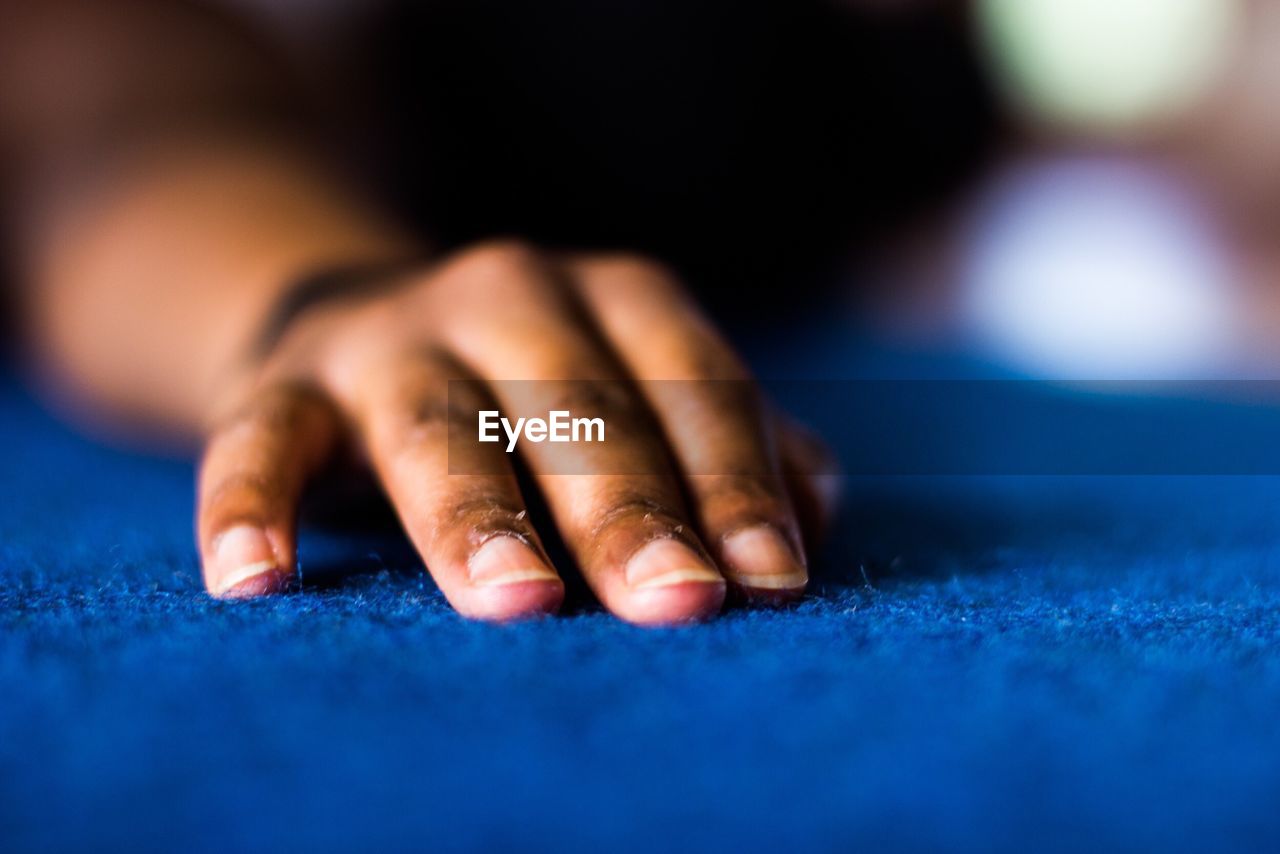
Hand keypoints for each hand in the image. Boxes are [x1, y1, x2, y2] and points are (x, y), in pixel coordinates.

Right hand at [197, 241, 836, 623]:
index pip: (692, 384)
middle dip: (628, 506)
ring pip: (436, 425)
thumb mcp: (639, 388)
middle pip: (575, 405)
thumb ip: (726, 443)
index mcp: (615, 299)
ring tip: (516, 600)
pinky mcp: (284, 384)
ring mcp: (390, 338)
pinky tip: (255, 581)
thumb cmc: (542, 387)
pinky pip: (261, 442)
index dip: (733, 480)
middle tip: (676, 601)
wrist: (368, 323)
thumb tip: (813, 517)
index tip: (768, 582)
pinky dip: (249, 505)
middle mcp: (508, 295)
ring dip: (477, 516)